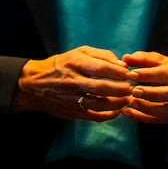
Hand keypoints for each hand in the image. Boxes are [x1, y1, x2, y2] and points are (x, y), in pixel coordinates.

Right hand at [13, 45, 131, 120]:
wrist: (33, 85)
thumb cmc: (62, 65)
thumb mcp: (79, 52)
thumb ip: (102, 56)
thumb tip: (123, 64)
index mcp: (75, 64)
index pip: (101, 68)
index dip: (119, 72)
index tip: (131, 73)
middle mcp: (72, 82)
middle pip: (102, 88)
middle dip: (121, 89)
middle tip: (133, 88)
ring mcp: (71, 99)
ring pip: (99, 104)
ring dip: (118, 103)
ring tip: (128, 99)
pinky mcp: (71, 112)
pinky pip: (94, 116)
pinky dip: (109, 115)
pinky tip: (118, 110)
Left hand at [121, 50, 167, 123]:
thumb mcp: (161, 62)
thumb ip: (144, 59)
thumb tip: (126, 58)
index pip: (165, 74)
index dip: (148, 74)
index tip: (131, 74)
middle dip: (150, 93)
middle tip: (134, 90)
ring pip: (164, 109)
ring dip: (146, 106)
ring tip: (130, 101)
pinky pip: (156, 119)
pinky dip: (140, 117)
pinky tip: (126, 111)